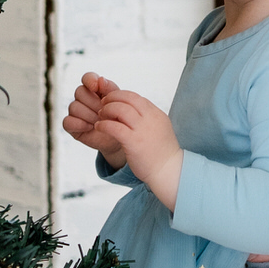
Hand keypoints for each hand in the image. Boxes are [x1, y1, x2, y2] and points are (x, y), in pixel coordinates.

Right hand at [63, 71, 127, 168]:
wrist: (119, 138)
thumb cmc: (118, 118)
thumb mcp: (119, 102)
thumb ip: (110, 89)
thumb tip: (100, 80)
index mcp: (95, 89)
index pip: (87, 78)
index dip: (90, 80)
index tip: (96, 87)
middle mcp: (83, 98)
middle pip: (79, 92)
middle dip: (93, 103)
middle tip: (104, 112)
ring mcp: (76, 112)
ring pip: (74, 106)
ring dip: (89, 115)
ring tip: (99, 121)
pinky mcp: (71, 126)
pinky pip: (67, 121)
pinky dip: (79, 124)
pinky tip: (90, 127)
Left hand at [98, 89, 183, 209]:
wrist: (169, 171)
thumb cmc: (162, 153)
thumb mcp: (159, 128)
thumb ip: (148, 118)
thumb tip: (133, 110)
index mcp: (156, 114)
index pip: (135, 96)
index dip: (120, 96)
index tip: (112, 101)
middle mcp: (150, 118)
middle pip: (127, 98)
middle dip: (112, 98)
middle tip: (103, 105)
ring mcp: (142, 130)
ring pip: (120, 109)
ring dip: (106, 110)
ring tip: (100, 116)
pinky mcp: (133, 142)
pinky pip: (114, 127)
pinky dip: (103, 125)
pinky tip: (99, 127)